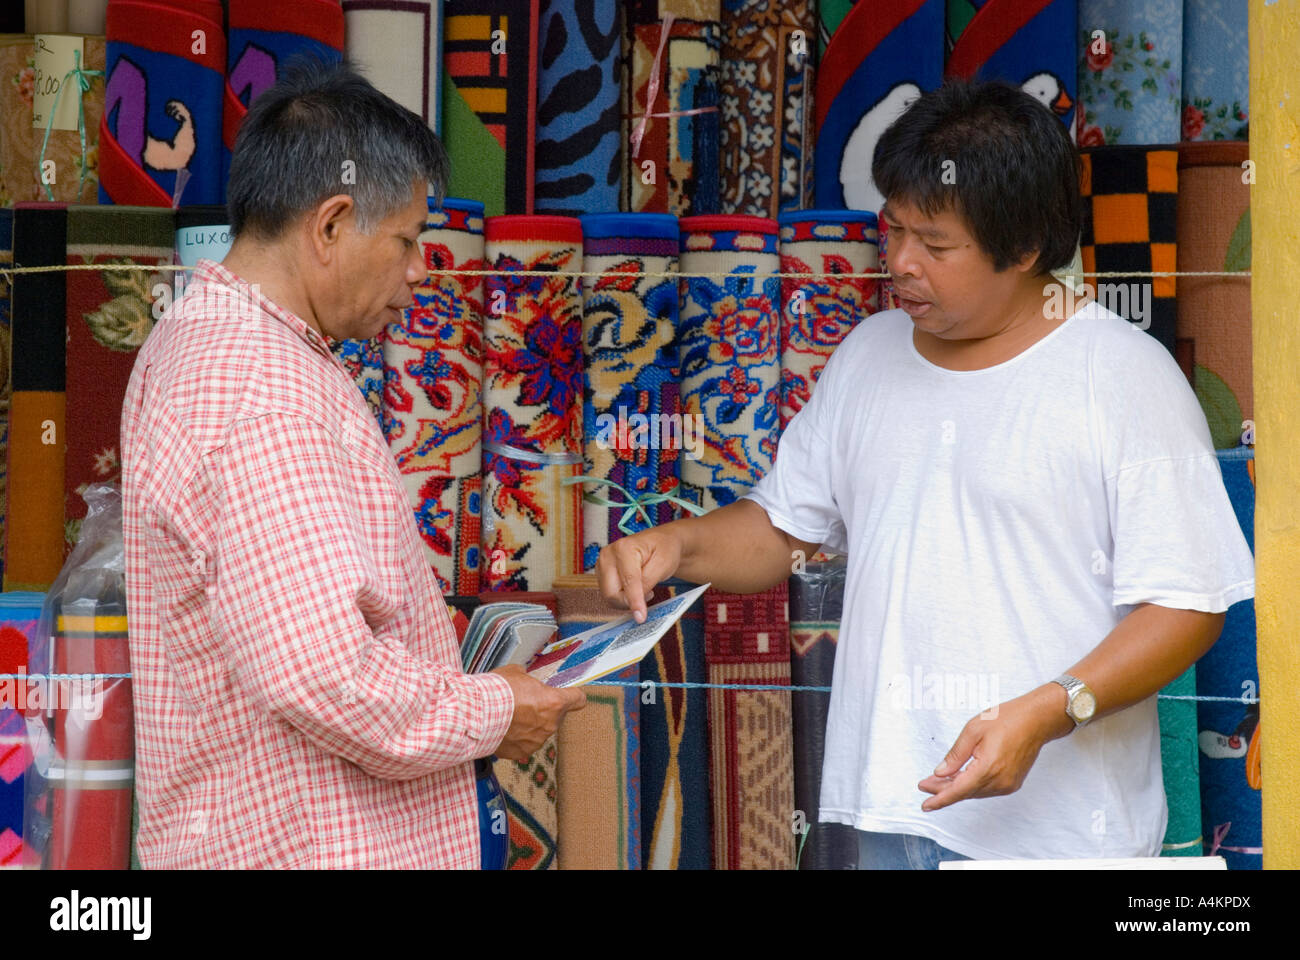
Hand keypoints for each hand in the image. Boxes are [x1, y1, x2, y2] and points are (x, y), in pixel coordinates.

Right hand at [490, 664, 585, 761]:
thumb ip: (528, 679)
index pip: (578, 700)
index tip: (570, 696)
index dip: (573, 696)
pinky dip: (516, 737)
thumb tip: (525, 679)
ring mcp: (536, 741)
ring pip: (539, 730)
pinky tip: (503, 728)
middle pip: (556, 716)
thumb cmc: (496, 692)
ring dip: (530, 724)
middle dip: (543, 709)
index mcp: (554, 703)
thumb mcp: (516, 673)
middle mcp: (549, 724)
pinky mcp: (521, 752)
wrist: (475, 715)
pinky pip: (524, 743)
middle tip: (524, 702)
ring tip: (509, 716)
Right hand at [594, 525, 684, 622]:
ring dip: (627, 599)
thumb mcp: (663, 565)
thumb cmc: (664, 549)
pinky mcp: (601, 573)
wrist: (661, 542)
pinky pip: (609, 594)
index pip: (628, 581)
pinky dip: (623, 596)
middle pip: (611, 592)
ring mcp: (602, 564)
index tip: (640, 617)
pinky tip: (635, 588)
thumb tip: (636, 604)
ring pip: (609, 596)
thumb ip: (647, 582)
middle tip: (649, 594)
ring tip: (645, 587)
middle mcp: (607, 555)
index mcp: (623, 548)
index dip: (634, 601)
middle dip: (629, 602)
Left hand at [916, 683, 1072, 811]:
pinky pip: (986, 789)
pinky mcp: (1012, 783)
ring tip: (939, 780)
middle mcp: (1000, 781)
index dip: (939, 799)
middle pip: (965, 792)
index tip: (926, 805)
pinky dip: (971, 785)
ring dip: (957, 788)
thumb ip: (955, 755)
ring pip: (975, 792)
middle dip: (943, 790)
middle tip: (925, 785)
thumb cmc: (1007, 719)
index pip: (958, 790)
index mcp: (988, 767)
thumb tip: (940, 772)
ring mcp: (1008, 784)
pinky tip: (960, 779)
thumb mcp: (972, 730)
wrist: (1037, 720)